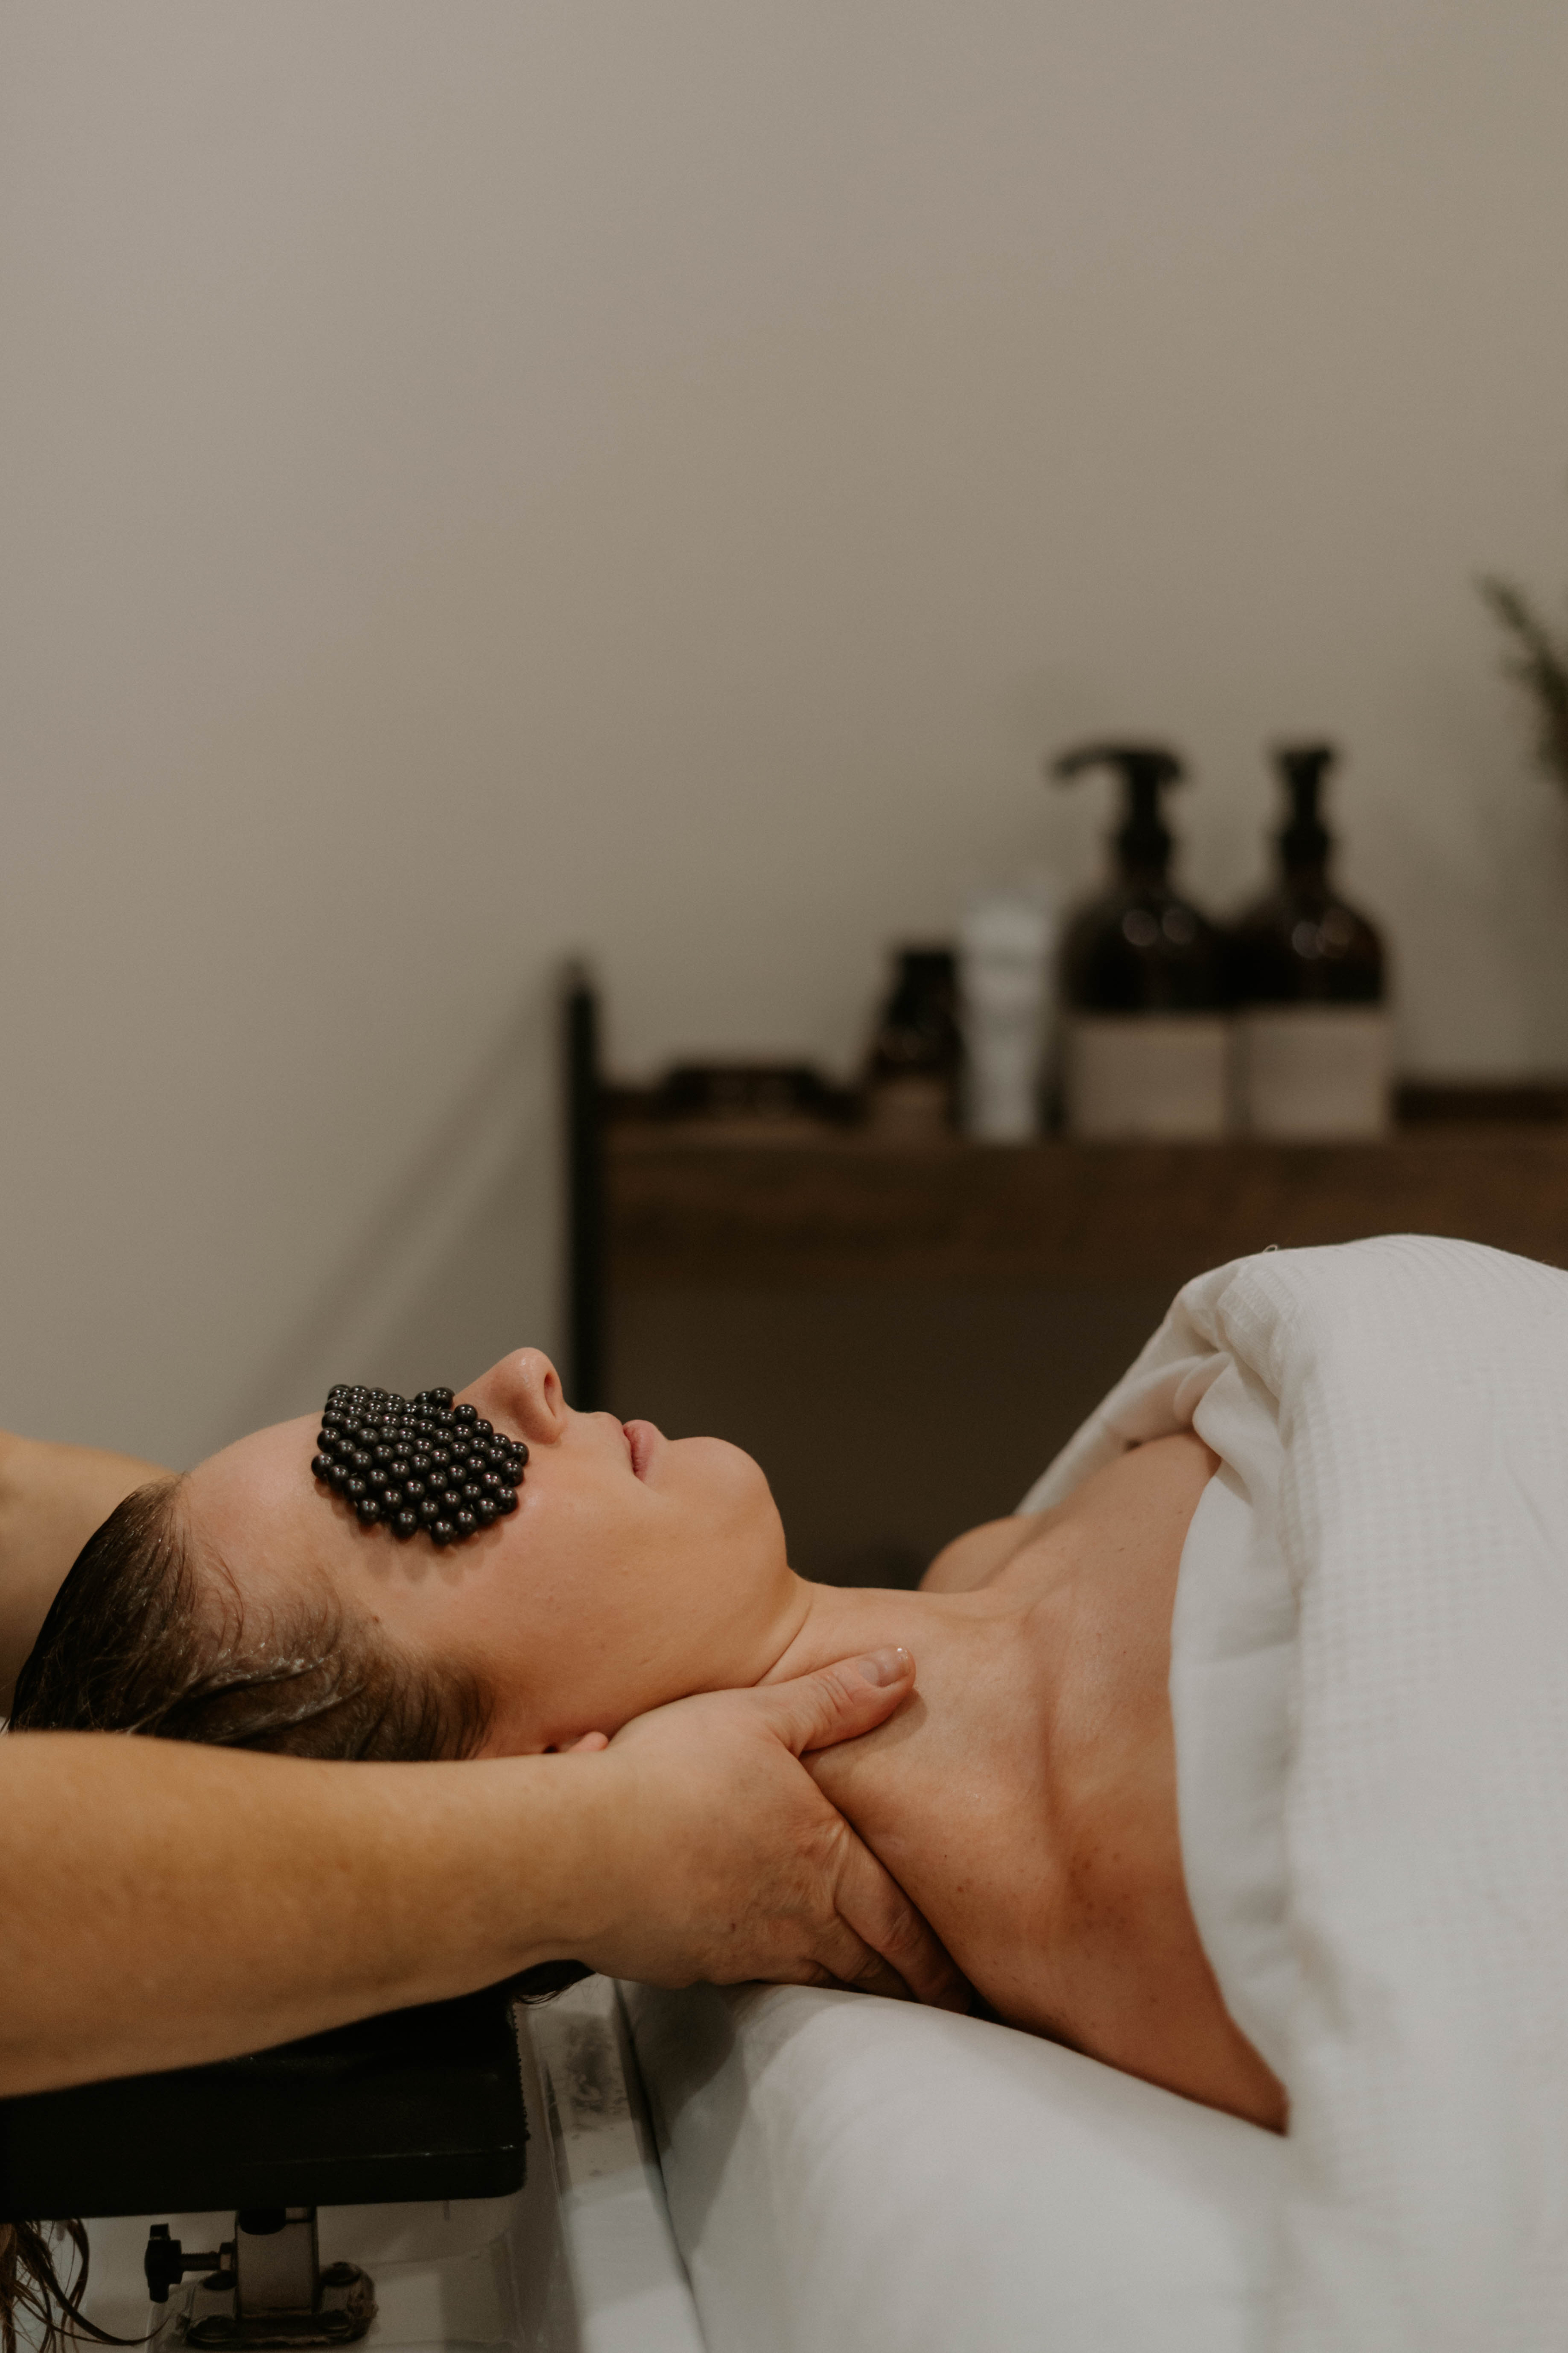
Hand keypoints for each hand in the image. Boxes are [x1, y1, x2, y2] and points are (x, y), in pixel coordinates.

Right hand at [576, 1649, 965, 2010]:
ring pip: (817, 1982)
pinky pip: (754, 1981)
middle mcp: (794, 1915)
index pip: (899, 1920)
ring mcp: (742, 1946)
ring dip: (854, 1997)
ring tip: (878, 2008)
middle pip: (868, 1965)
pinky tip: (780, 1983)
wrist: (579, 1850)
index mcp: (823, 1858)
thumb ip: (835, 1697)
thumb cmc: (670, 1775)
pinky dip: (784, 1990)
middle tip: (942, 2012)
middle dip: (909, 1988)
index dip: (934, 1955)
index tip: (962, 1985)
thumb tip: (904, 1666)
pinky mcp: (692, 1961)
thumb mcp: (761, 1715)